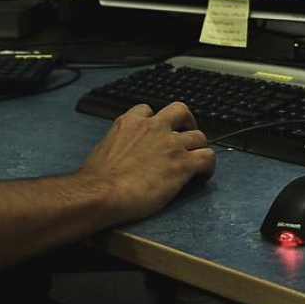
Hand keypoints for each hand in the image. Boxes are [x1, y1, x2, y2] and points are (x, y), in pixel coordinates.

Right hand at [77, 101, 215, 223]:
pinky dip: (209, 165)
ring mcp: (171, 144)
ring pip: (199, 136)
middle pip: (180, 111)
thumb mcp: (102, 149)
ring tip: (198, 158)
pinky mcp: (183, 164)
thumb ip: (116, 145)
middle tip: (186, 134)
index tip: (156, 129)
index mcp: (130, 122)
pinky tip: (204, 174)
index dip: (155, 119)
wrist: (102, 193)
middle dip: (186, 121)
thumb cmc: (95, 179)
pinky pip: (207, 158)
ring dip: (199, 146)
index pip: (147, 110)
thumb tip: (117, 156)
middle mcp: (154, 127)